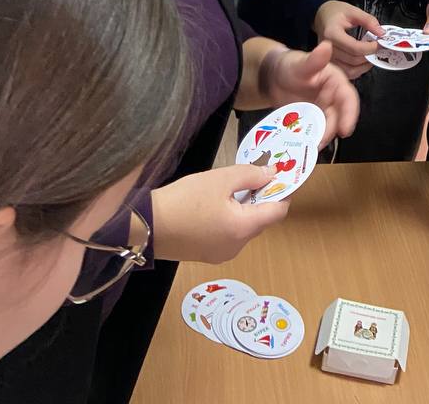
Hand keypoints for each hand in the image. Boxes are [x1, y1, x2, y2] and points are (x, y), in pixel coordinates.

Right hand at [151, 164, 287, 263]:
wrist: (145, 227)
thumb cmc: (184, 200)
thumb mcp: (220, 179)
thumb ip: (250, 175)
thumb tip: (272, 174)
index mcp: (243, 229)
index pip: (278, 212)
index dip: (284, 192)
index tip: (284, 175)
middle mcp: (237, 247)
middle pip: (261, 220)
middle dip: (263, 198)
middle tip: (257, 174)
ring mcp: (221, 254)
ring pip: (244, 227)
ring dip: (246, 208)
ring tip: (236, 186)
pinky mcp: (206, 254)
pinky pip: (229, 234)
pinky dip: (232, 218)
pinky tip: (218, 203)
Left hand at [269, 41, 359, 141]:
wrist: (273, 78)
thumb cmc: (289, 66)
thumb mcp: (300, 63)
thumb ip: (314, 59)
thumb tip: (327, 45)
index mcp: (336, 81)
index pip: (348, 98)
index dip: (349, 114)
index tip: (345, 130)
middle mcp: (333, 97)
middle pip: (338, 116)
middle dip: (331, 130)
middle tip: (319, 142)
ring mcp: (323, 109)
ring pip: (327, 126)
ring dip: (322, 137)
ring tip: (310, 147)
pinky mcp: (312, 119)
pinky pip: (315, 131)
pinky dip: (312, 138)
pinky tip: (304, 146)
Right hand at [312, 0, 383, 79]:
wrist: (322, 17)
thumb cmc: (336, 13)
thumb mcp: (353, 11)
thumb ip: (368, 21)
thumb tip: (381, 33)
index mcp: (332, 34)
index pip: (354, 48)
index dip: (370, 48)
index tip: (379, 44)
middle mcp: (327, 50)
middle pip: (353, 60)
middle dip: (369, 56)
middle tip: (379, 49)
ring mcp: (327, 59)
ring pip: (350, 71)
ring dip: (365, 66)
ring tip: (372, 56)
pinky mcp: (330, 65)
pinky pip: (346, 73)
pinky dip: (358, 70)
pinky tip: (364, 61)